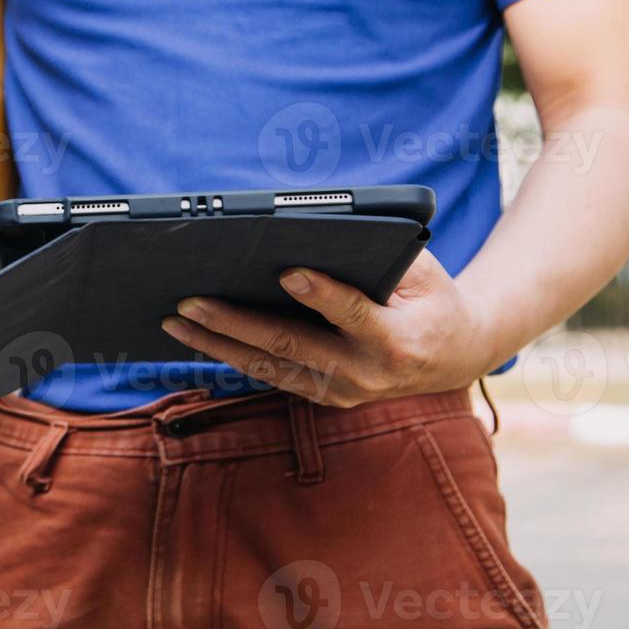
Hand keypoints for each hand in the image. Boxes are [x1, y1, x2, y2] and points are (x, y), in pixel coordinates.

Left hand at [159, 250, 500, 407]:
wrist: (452, 355)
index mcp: (398, 340)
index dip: (322, 295)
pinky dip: (230, 355)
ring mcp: (341, 392)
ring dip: (217, 345)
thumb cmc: (431, 297)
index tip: (286, 271)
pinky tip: (196, 337)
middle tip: (190, 301)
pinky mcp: (323, 396)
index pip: (354, 315)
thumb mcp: (419, 269)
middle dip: (235, 323)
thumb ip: (378, 254)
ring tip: (175, 320)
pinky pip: (270, 375)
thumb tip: (314, 232)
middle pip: (292, 347)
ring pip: (269, 368)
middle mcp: (365, 375)